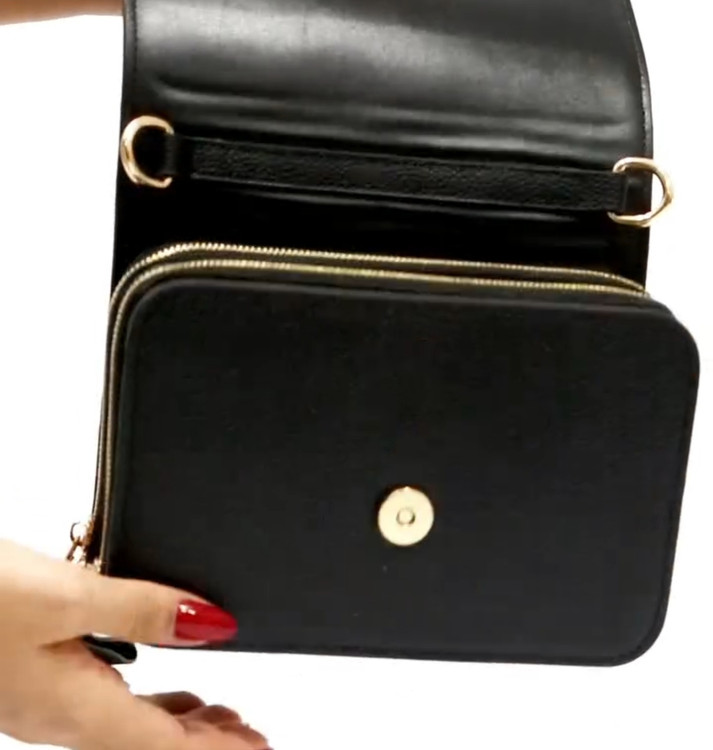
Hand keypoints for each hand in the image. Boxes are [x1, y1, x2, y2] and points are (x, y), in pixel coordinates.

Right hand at [0, 540, 268, 749]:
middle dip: (204, 740)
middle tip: (248, 733)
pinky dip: (146, 697)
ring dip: (178, 720)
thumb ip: (143, 611)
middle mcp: (61, 717)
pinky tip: (158, 682)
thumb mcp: (67, 596)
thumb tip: (212, 625)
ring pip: (130, 723)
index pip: (164, 748)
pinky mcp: (36, 675)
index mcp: (75, 710)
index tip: (258, 749)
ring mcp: (45, 700)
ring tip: (219, 712)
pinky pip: (107, 700)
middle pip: (150, 742)